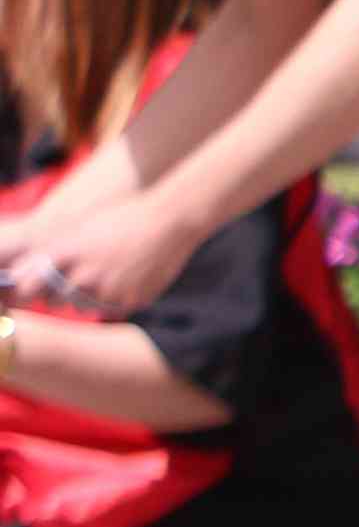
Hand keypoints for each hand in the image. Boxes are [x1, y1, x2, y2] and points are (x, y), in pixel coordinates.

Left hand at [0, 160, 199, 320]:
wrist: (171, 218)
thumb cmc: (121, 218)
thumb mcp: (80, 228)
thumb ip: (49, 252)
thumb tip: (18, 275)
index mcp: (67, 253)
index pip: (28, 286)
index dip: (28, 288)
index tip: (31, 287)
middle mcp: (85, 275)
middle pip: (55, 300)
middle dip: (60, 291)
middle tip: (79, 274)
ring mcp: (109, 290)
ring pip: (84, 306)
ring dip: (89, 295)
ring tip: (108, 270)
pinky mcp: (132, 300)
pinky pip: (114, 308)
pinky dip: (117, 297)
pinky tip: (129, 276)